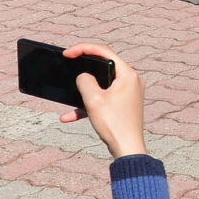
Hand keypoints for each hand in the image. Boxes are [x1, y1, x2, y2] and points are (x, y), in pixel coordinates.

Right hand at [62, 44, 147, 159]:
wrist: (127, 150)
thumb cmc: (114, 125)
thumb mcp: (93, 99)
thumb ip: (84, 81)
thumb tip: (83, 76)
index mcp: (128, 75)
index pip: (104, 52)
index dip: (83, 48)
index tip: (67, 53)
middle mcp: (131, 81)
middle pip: (102, 67)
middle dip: (83, 69)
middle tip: (68, 65)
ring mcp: (128, 93)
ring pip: (101, 85)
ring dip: (84, 91)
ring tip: (69, 94)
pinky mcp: (123, 104)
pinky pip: (103, 99)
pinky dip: (89, 105)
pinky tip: (69, 116)